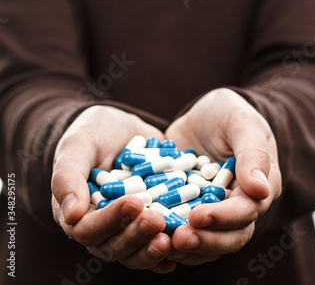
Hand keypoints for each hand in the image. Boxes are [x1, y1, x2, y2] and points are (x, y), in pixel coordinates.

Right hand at [51, 105, 174, 272]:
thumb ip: (68, 176)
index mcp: (75, 212)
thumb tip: (70, 215)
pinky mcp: (147, 223)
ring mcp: (125, 228)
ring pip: (135, 251)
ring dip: (152, 249)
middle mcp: (100, 227)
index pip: (87, 229)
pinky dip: (168, 246)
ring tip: (171, 236)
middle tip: (157, 220)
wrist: (122, 127)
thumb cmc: (93, 132)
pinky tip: (183, 241)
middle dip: (136, 236)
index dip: (109, 221)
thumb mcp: (78, 144)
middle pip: (113, 247)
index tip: (132, 203)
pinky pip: (155, 242)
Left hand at [164, 88, 281, 266]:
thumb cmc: (229, 112)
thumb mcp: (241, 122)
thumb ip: (253, 153)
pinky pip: (182, 228)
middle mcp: (239, 206)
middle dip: (204, 241)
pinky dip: (167, 234)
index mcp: (259, 188)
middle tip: (177, 239)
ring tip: (160, 241)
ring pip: (206, 239)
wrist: (205, 113)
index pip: (246, 212)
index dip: (223, 219)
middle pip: (229, 237)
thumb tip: (260, 190)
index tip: (197, 218)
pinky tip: (147, 232)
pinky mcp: (189, 209)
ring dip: (185, 246)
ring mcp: (213, 210)